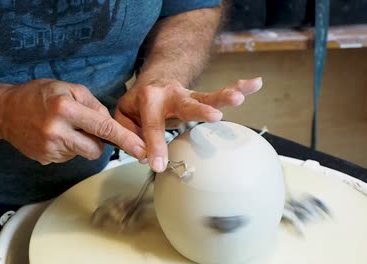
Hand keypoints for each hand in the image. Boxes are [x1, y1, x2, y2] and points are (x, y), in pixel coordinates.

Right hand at [0, 79, 146, 163]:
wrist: (5, 111)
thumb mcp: (69, 89)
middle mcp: (57, 131)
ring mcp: (50, 148)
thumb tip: (111, 125)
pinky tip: (53, 135)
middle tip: (84, 127)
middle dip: (98, 142)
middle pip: (96, 150)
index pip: (104, 128)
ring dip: (80, 143)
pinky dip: (67, 147)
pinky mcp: (45, 159)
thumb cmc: (39, 95)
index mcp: (66, 109)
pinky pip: (68, 157)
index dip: (126, 140)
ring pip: (82, 154)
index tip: (142, 150)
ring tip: (63, 128)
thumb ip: (93, 105)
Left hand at [115, 77, 262, 171]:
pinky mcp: (200, 99)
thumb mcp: (123, 115)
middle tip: (215, 116)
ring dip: (223, 98)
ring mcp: (188, 96)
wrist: (153, 81)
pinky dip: (240, 87)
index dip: (155, 146)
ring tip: (239, 97)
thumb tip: (143, 155)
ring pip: (207, 97)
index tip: (158, 165)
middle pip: (186, 105)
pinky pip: (219, 94)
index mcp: (147, 100)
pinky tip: (256, 83)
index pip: (151, 127)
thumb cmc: (138, 104)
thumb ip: (128, 134)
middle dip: (200, 111)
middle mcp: (170, 95)